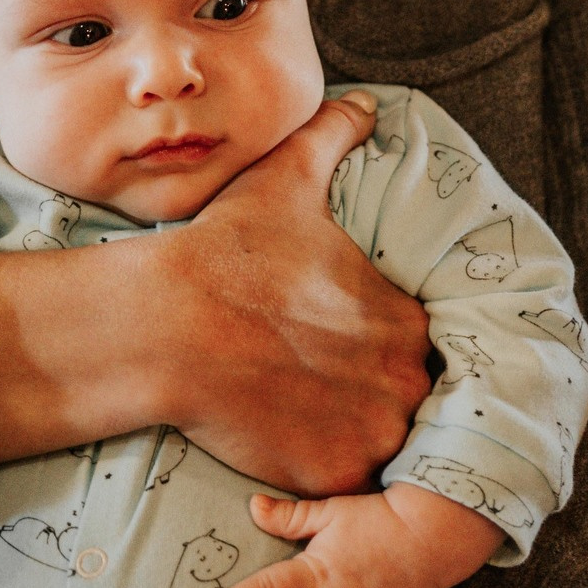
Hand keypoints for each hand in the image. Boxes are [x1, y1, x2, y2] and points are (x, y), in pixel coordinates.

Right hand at [151, 94, 434, 495]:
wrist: (167, 325)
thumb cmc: (230, 251)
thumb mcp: (290, 178)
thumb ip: (334, 136)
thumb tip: (362, 103)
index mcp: (404, 318)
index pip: (419, 344)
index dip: (384, 346)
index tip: (347, 345)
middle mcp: (402, 379)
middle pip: (409, 399)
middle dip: (377, 395)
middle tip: (324, 383)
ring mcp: (370, 433)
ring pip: (385, 444)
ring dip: (359, 435)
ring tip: (311, 416)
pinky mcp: (331, 474)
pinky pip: (346, 484)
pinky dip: (327, 472)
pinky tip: (293, 443)